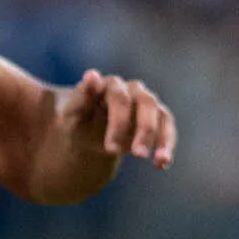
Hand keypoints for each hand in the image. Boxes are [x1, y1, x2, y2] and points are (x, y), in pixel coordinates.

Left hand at [58, 68, 175, 175]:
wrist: (92, 137)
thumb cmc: (80, 124)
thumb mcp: (71, 117)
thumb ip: (80, 98)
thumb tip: (91, 74)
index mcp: (107, 85)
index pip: (114, 91)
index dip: (118, 96)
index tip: (101, 88)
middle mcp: (130, 89)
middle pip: (144, 102)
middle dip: (141, 128)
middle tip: (132, 154)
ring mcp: (146, 101)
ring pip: (159, 114)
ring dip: (157, 138)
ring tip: (155, 161)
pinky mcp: (157, 117)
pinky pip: (167, 128)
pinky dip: (167, 146)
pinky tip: (161, 164)